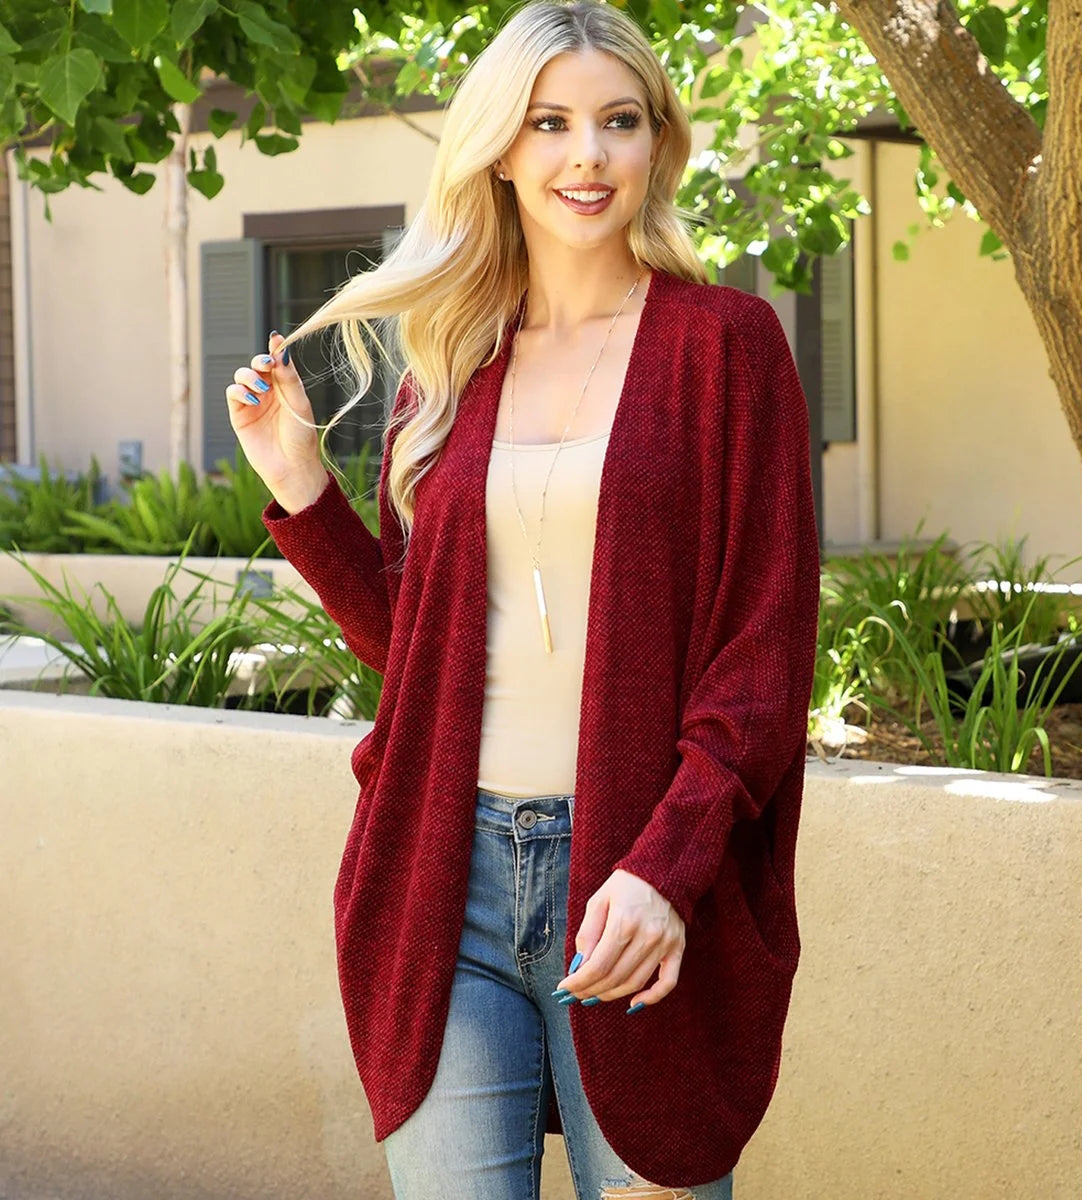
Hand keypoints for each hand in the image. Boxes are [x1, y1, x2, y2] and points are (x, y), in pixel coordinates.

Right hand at [224, 331, 327, 512]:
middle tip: (267, 365)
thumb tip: (281, 350)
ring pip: (242, 376)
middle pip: (257, 365)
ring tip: (262, 391)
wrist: (292, 466)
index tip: (275, 339)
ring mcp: (252, 402)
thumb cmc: (301, 436)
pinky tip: (254, 401)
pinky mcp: (239, 415)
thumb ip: (288, 377)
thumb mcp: (299, 403)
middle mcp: (268, 392)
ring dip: (249, 377)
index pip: (277, 361)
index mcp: (286, 387)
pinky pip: (233, 393)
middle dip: (260, 361)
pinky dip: (240, 392)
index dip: (274, 348)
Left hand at [555, 869, 684, 1012]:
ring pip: (636, 982)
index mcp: (624, 921)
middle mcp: (647, 935)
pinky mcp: (678, 947)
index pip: (599, 965)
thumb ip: (588, 934)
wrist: (662, 870)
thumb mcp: (599, 901)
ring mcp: (665, 943)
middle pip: (615, 977)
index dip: (579, 982)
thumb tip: (579, 966)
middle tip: (576, 995)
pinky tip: (634, 1003)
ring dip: (612, 994)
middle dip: (591, 990)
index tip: (565, 988)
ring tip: (595, 995)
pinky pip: (668, 982)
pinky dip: (652, 997)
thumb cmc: (625, 885)